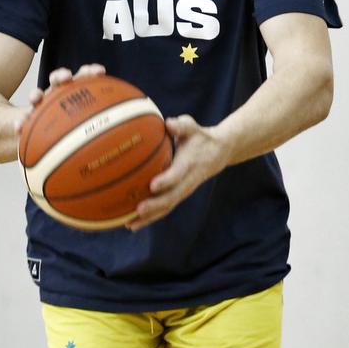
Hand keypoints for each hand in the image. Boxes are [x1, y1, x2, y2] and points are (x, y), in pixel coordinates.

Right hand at [13, 63, 105, 133]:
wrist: (51, 134)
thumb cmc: (81, 133)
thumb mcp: (97, 132)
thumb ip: (113, 131)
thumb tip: (146, 136)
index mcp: (78, 93)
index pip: (85, 77)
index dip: (90, 72)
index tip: (99, 72)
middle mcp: (61, 95)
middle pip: (60, 80)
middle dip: (62, 76)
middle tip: (66, 78)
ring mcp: (44, 105)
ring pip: (39, 95)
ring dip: (37, 93)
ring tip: (35, 98)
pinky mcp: (30, 117)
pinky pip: (24, 119)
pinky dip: (21, 123)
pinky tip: (19, 127)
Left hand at [126, 115, 230, 230]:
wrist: (218, 153)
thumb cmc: (199, 137)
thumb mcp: (192, 128)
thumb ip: (181, 126)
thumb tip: (168, 123)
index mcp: (189, 164)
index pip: (178, 174)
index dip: (167, 181)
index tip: (152, 185)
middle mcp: (187, 181)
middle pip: (172, 197)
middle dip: (155, 205)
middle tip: (138, 210)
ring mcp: (183, 191)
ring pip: (167, 207)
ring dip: (149, 217)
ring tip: (130, 224)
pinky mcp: (178, 196)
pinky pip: (164, 209)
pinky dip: (149, 218)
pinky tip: (131, 224)